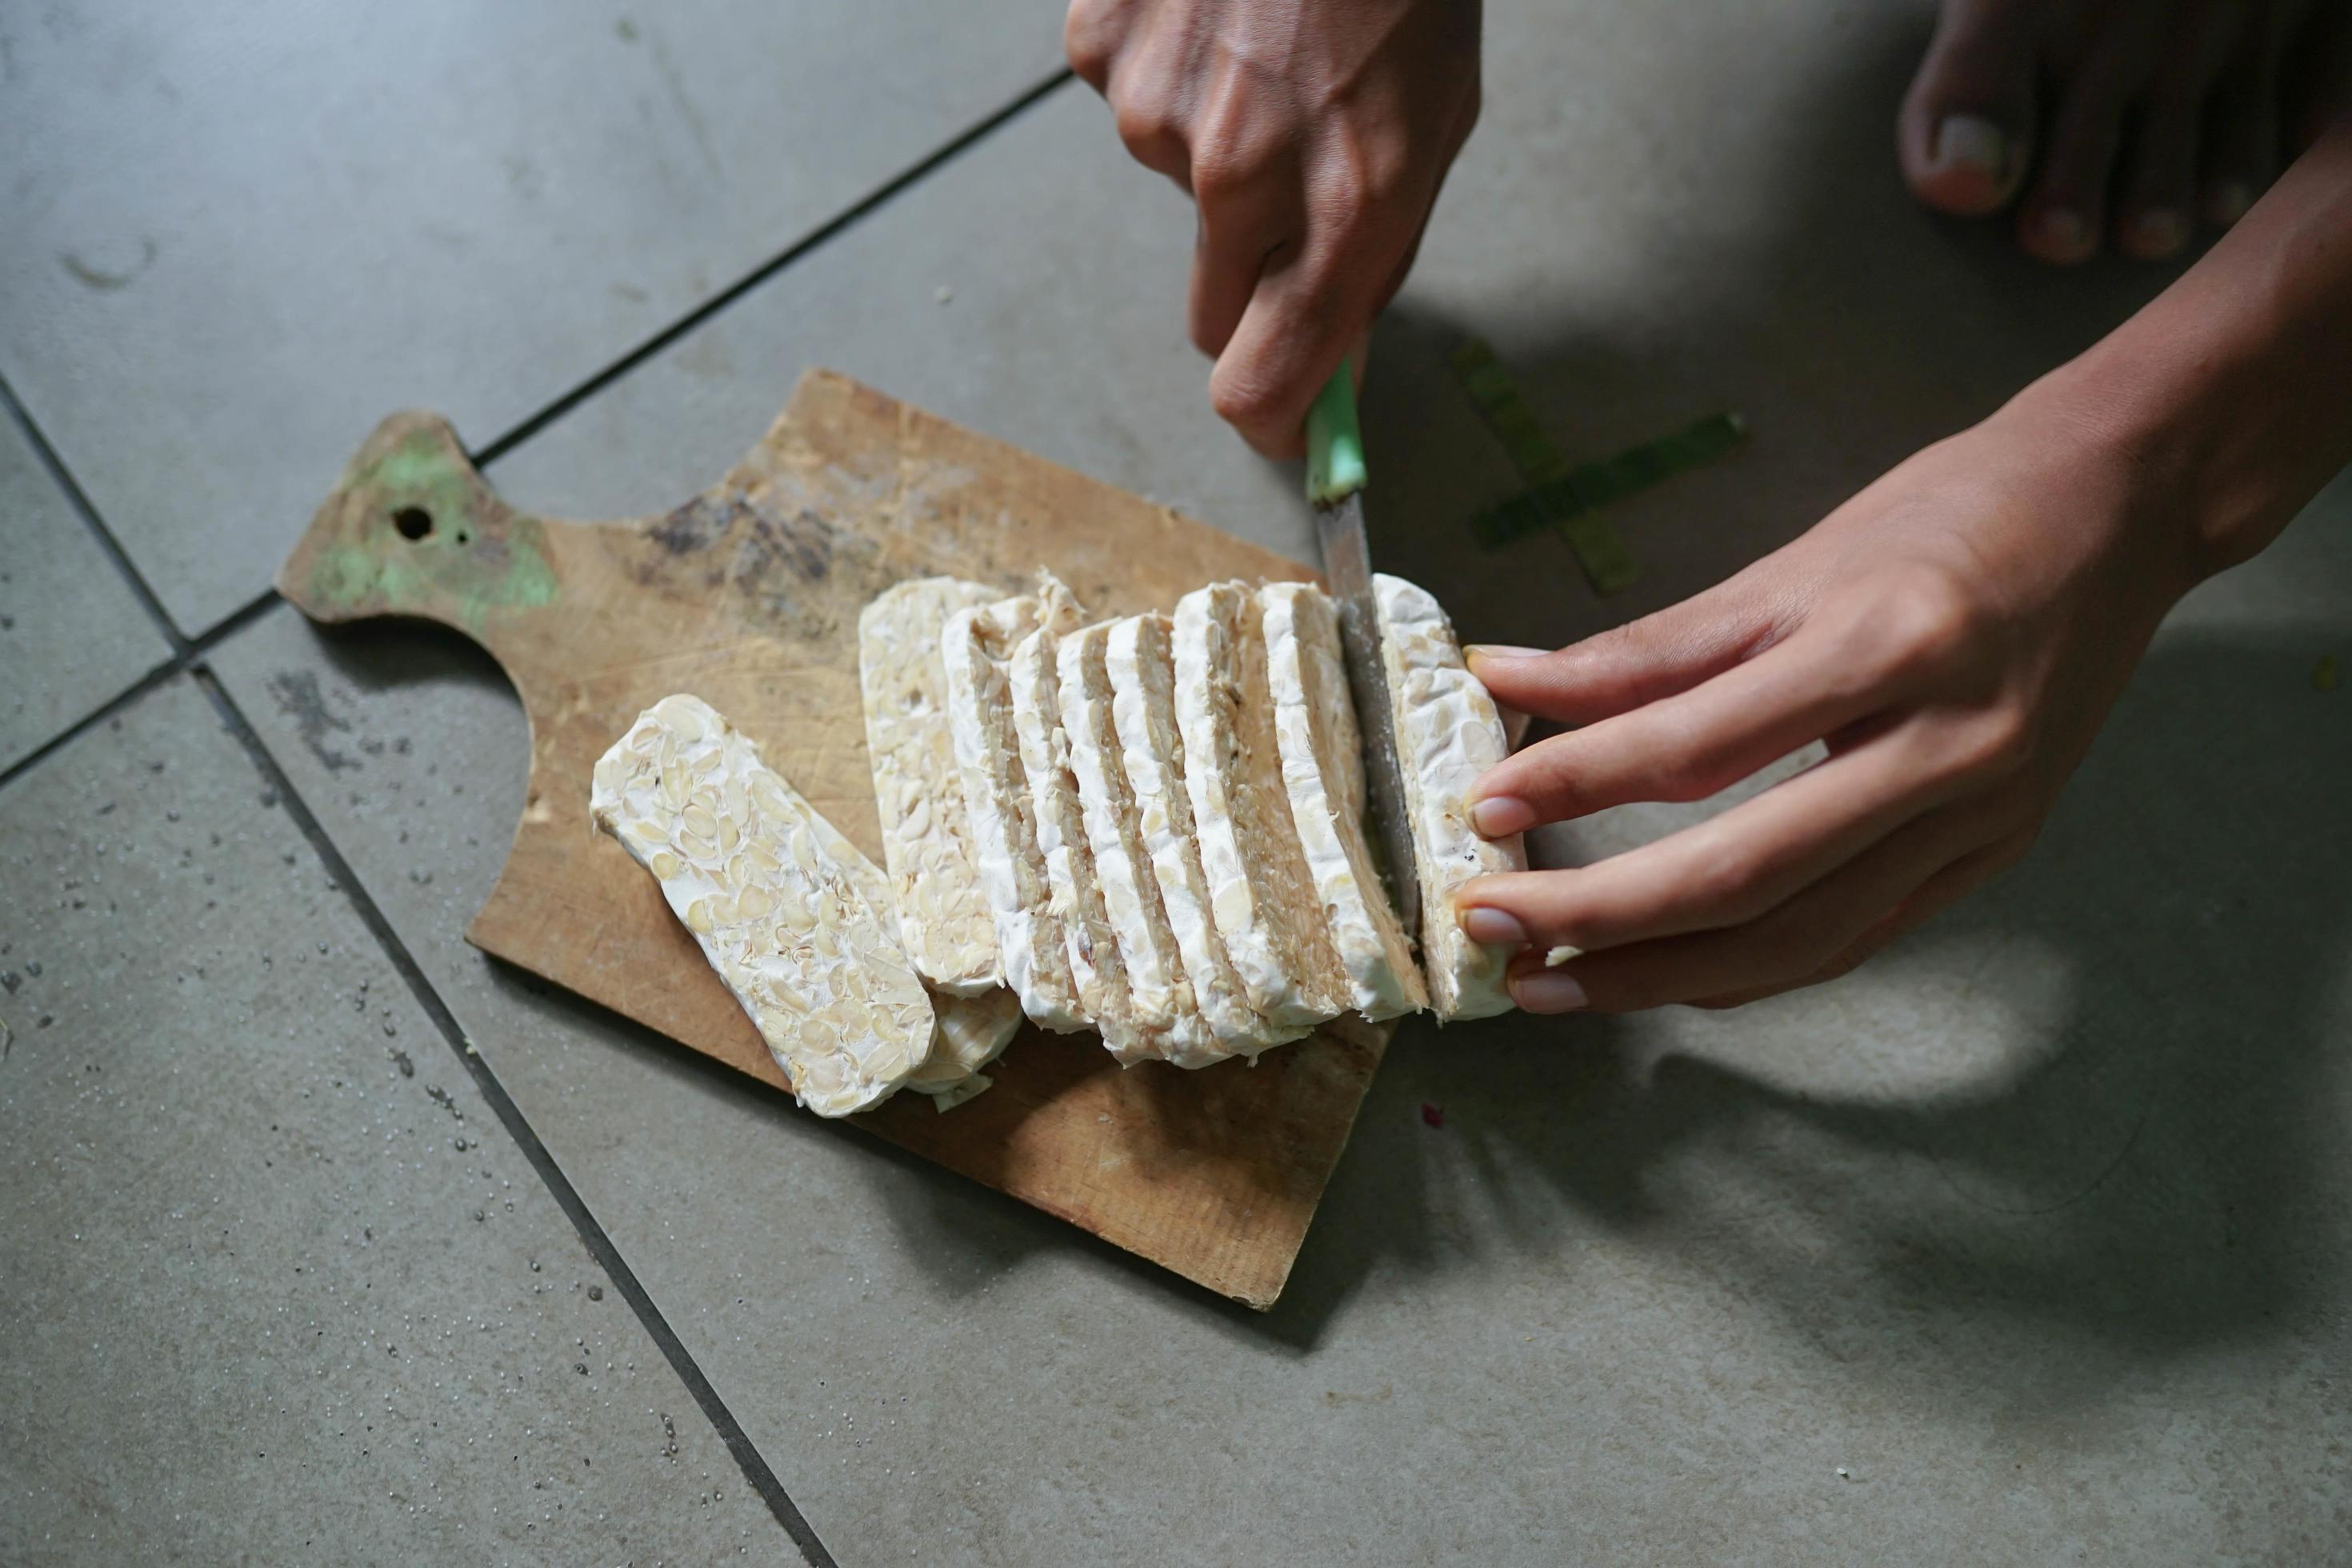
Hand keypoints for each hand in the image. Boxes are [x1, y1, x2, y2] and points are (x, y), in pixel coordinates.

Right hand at [1065, 0, 1481, 454]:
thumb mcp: (1432, 129)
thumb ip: (1372, 261)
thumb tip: (1328, 374)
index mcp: (1347, 205)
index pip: (1261, 388)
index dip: (1271, 416)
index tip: (1283, 417)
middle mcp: (1244, 173)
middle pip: (1209, 309)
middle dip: (1248, 277)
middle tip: (1291, 183)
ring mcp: (1158, 112)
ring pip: (1174, 188)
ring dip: (1213, 146)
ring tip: (1268, 53)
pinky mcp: (1103, 52)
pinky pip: (1128, 101)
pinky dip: (1168, 74)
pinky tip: (1216, 16)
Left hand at [1452, 392, 2206, 1013]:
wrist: (2122, 511)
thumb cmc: (1951, 516)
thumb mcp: (1793, 562)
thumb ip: (1648, 646)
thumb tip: (1504, 677)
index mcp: (1886, 646)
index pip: (1698, 746)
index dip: (1576, 785)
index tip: (1481, 814)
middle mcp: (1944, 748)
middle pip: (1743, 873)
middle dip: (1599, 916)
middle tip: (1489, 928)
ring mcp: (1980, 818)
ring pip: (1797, 937)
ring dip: (1658, 973)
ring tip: (1549, 981)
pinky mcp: (1994, 857)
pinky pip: (1852, 939)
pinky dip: (1749, 971)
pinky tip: (1663, 976)